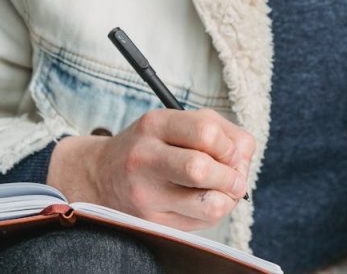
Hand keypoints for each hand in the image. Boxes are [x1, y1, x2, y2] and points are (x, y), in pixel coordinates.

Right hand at [46, 108, 254, 230]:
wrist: (101, 175)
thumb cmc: (150, 145)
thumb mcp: (174, 122)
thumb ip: (218, 129)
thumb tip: (245, 157)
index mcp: (155, 125)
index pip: (206, 132)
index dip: (229, 146)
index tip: (231, 153)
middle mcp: (145, 158)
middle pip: (202, 169)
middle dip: (232, 176)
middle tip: (234, 177)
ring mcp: (146, 195)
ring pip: (208, 206)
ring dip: (228, 199)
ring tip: (223, 191)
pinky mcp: (152, 222)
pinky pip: (201, 224)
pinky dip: (213, 212)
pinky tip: (204, 201)